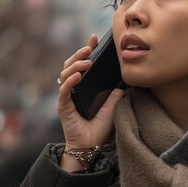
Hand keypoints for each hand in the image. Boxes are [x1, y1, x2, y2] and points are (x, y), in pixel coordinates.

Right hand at [56, 34, 124, 154]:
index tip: (94, 38)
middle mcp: (72, 89)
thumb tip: (124, 85)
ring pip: (65, 74)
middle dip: (79, 53)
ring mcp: (66, 97)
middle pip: (70, 65)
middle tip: (89, 47)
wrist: (90, 148)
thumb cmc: (98, 130)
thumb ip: (115, 96)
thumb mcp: (111, 108)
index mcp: (82, 87)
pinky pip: (64, 90)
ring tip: (87, 61)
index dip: (86, 50)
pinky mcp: (63, 106)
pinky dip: (70, 81)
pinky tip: (78, 75)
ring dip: (75, 65)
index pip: (81, 64)